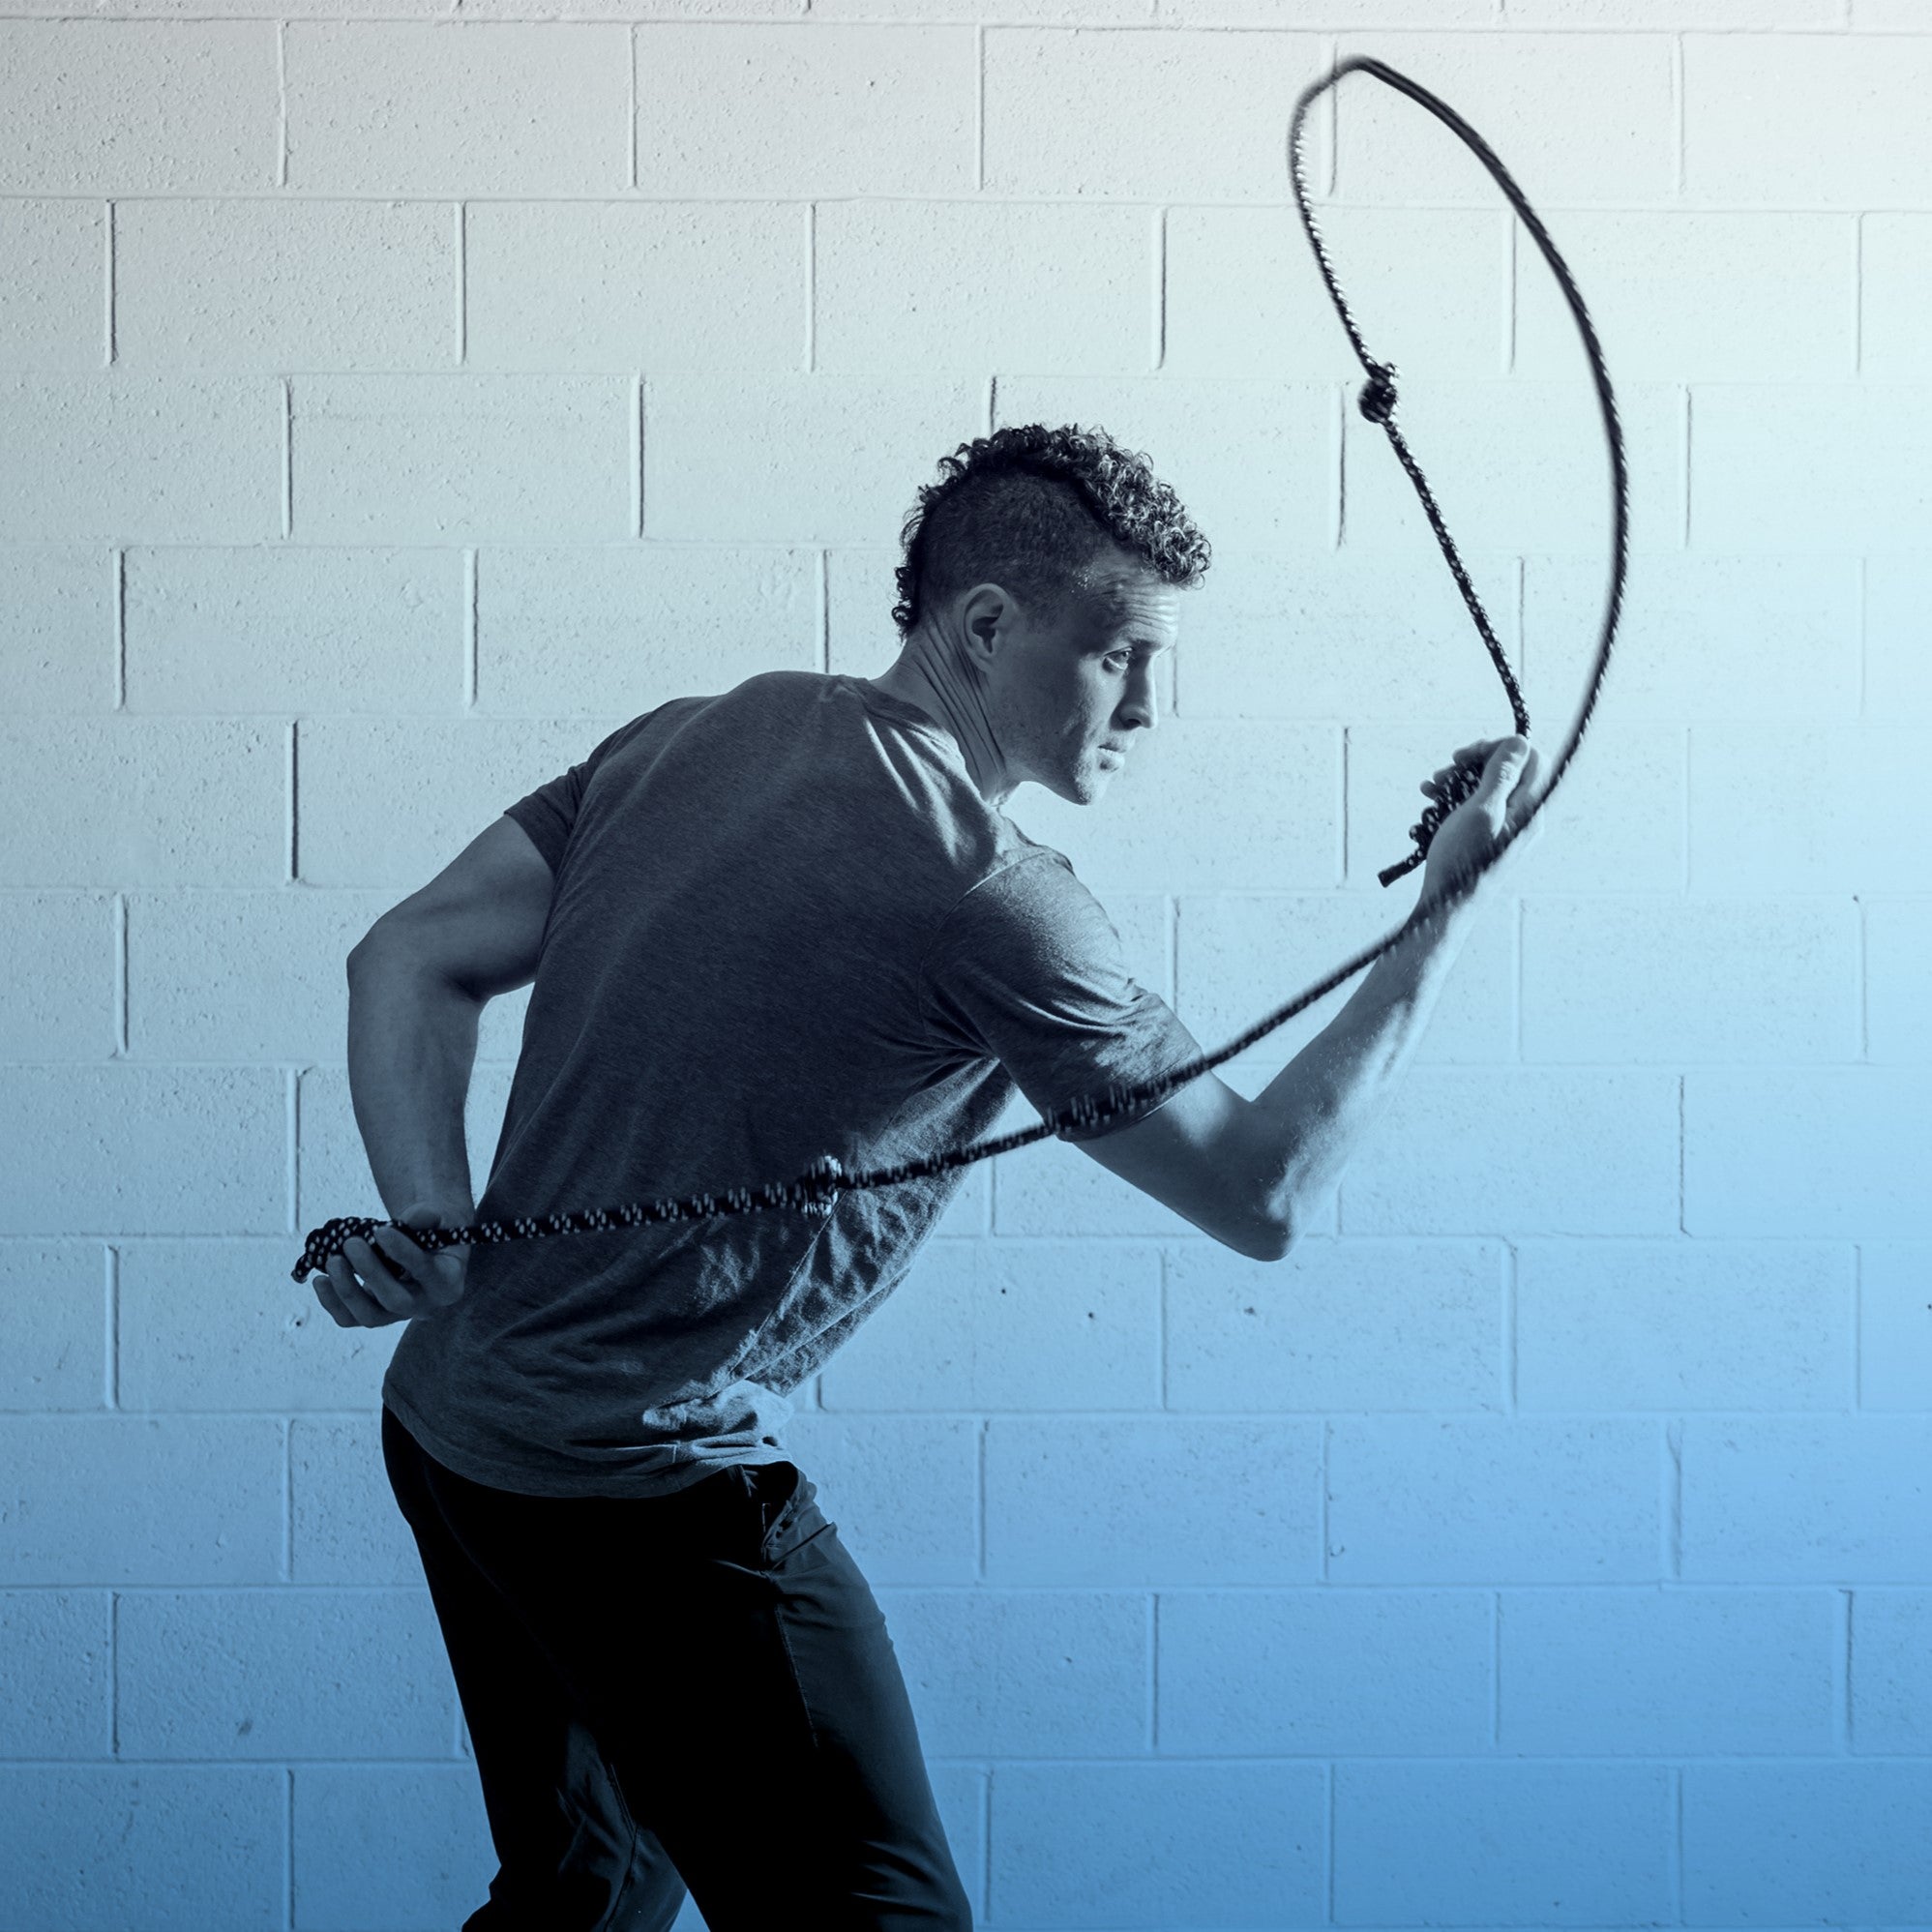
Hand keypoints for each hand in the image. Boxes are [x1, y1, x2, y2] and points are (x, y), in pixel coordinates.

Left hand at [311, 1201, 471, 1328]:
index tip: (381, 1231)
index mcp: (448, 1283)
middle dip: (370, 1273)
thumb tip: (417, 1216)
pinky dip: (332, 1302)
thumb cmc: (431, 1231)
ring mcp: (397, 1314)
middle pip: (396, 1301)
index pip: (428, 1273)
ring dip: (347, 1290)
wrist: (421, 1245)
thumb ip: (428, 1217)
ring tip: (332, 1261)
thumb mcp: (438, 1218)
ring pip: (370, 1317)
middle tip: (351, 1243)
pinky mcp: (373, 1315)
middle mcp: (425, 1305)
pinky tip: (320, 1280)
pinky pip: (350, 1320)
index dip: (404, 1254)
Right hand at [1416, 734, 1545, 914]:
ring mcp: (1505, 827)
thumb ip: (1502, 775)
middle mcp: (1523, 816)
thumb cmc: (1462, 863)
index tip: (1463, 757)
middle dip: (1472, 764)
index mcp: (1530, 808)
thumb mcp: (1481, 811)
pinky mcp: (1487, 837)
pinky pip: (1475, 806)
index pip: (1529, 757)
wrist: (1445, 906)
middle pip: (1507, 769)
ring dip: (1456, 781)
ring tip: (1430, 788)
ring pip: (1486, 787)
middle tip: (1444, 771)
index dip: (1497, 748)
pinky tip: (1430, 804)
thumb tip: (1520, 742)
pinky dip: (1453, 800)